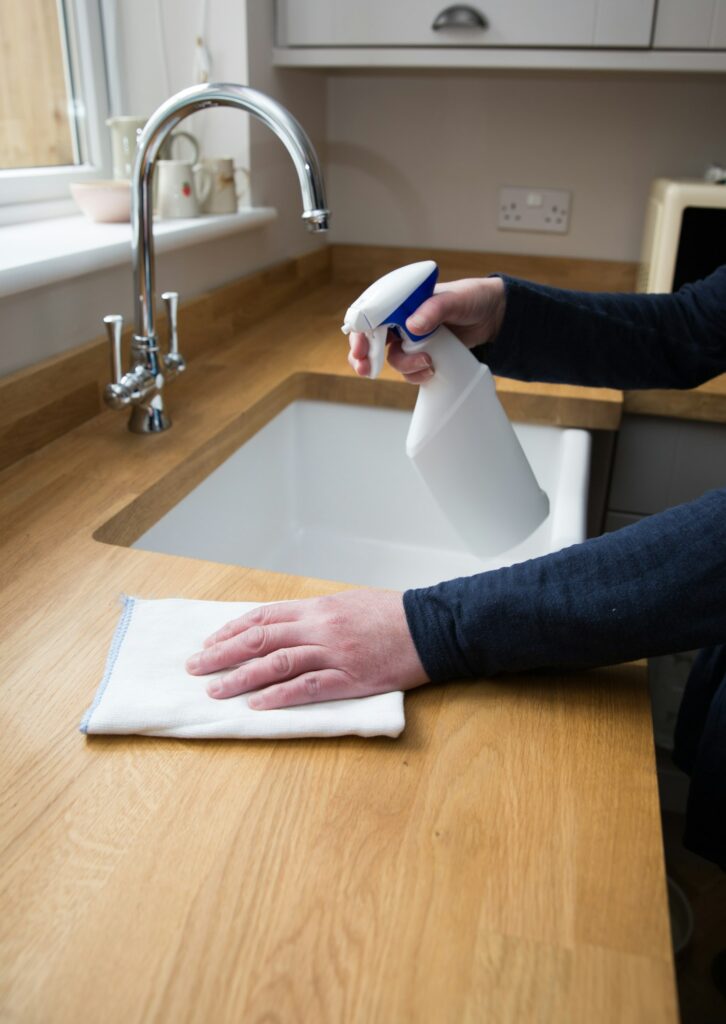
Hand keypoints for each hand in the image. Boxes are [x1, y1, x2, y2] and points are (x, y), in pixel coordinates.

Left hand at [185, 590, 428, 708]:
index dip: (231, 631)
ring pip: (276, 663)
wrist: (429, 627)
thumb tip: (284, 627)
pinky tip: (257, 705)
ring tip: (215, 689)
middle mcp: (319, 626)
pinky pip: (307, 687)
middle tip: (195, 667)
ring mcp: (333, 652)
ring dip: (241, 677)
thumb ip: (315, 615)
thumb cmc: (390, 615)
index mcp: (317, 607)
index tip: (209, 643)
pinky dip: (278, 696)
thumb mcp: (347, 603)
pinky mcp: (349, 677)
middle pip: (260, 639)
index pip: (263, 617)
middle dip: (223, 653)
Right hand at [347, 275, 505, 383]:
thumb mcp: (455, 300)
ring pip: (391, 359)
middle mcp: (399, 320)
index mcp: (400, 300)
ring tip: (427, 363)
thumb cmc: (470, 298)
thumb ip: (433, 310)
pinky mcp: (421, 355)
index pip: (369, 315)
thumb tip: (412, 326)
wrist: (491, 316)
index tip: (360, 349)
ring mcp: (409, 340)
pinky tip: (431, 370)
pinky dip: (416, 375)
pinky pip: (409, 370)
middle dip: (365, 357)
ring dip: (404, 367)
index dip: (359, 333)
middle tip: (366, 369)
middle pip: (370, 340)